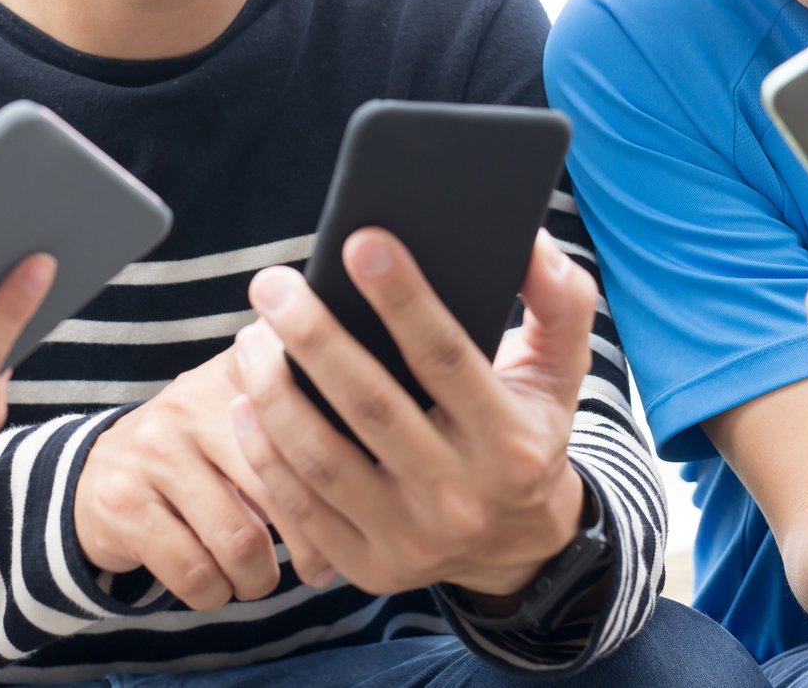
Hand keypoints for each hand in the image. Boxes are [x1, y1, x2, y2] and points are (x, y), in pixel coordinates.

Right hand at [74, 346, 331, 610]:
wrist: (99, 474)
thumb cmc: (204, 452)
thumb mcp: (248, 414)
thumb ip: (312, 414)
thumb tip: (394, 464)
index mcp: (241, 369)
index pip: (313, 419)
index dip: (344, 477)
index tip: (357, 511)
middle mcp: (195, 398)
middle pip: (284, 484)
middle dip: (313, 541)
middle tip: (321, 567)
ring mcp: (155, 449)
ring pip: (242, 541)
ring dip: (260, 579)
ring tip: (260, 576)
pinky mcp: (123, 501)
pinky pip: (194, 572)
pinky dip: (215, 593)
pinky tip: (217, 582)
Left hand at [226, 229, 592, 600]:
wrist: (521, 547)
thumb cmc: (528, 433)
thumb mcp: (560, 372)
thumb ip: (561, 301)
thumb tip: (530, 240)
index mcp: (511, 442)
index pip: (446, 358)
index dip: (403, 298)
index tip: (361, 241)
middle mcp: (462, 497)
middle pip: (370, 407)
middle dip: (313, 338)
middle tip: (272, 285)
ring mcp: (411, 538)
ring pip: (322, 460)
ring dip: (274, 391)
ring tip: (253, 336)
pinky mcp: (369, 567)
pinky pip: (301, 508)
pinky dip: (264, 453)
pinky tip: (246, 401)